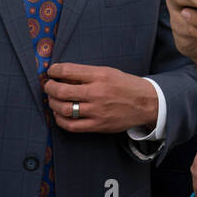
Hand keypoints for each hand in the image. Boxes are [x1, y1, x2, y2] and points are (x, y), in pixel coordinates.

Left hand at [44, 63, 158, 132]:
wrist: (147, 103)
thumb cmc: (126, 85)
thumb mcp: (109, 72)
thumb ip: (86, 74)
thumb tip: (61, 76)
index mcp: (100, 75)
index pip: (68, 70)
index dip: (54, 70)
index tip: (51, 71)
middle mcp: (98, 92)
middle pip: (61, 91)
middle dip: (49, 88)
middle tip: (49, 86)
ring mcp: (98, 111)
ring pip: (64, 109)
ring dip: (53, 104)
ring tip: (54, 100)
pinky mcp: (98, 125)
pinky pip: (71, 125)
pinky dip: (60, 120)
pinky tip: (60, 115)